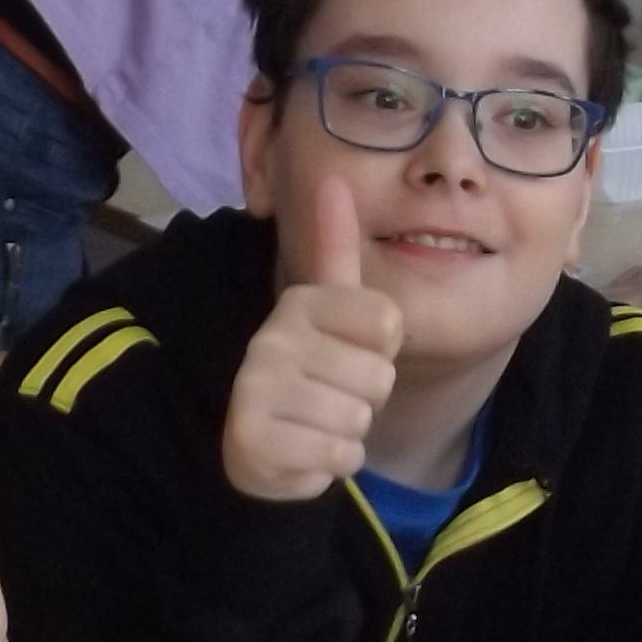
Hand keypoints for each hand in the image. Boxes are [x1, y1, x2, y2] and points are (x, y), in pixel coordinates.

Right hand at [222, 179, 401, 501]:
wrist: (262, 445)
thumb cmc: (313, 373)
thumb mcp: (330, 309)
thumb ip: (335, 249)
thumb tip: (332, 179)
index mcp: (301, 301)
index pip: (388, 322)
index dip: (382, 350)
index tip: (350, 350)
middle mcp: (273, 337)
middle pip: (378, 376)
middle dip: (367, 398)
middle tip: (331, 394)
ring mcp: (257, 387)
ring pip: (357, 419)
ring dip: (349, 432)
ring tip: (316, 421)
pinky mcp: (253, 437)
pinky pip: (335, 455)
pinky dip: (331, 463)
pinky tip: (305, 449)